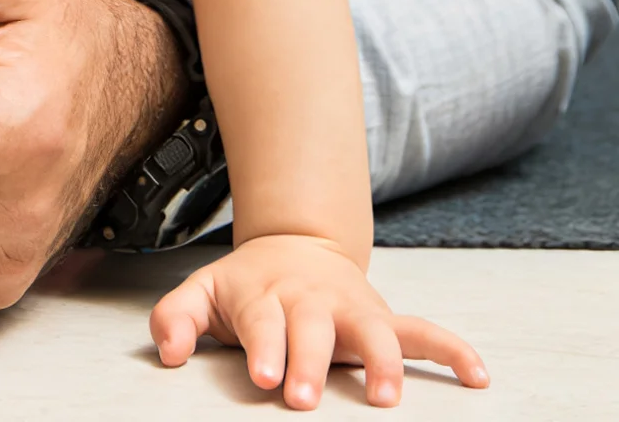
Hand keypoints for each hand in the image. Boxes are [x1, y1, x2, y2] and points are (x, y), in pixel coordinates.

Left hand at [151, 234, 489, 408]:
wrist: (292, 245)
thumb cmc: (246, 285)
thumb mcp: (203, 291)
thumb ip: (177, 317)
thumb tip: (168, 354)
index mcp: (265, 296)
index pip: (262, 321)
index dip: (264, 347)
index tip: (265, 377)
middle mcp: (311, 301)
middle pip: (313, 329)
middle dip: (310, 363)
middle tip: (303, 399)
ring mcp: (352, 309)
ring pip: (373, 331)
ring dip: (383, 362)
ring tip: (386, 398)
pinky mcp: (383, 318)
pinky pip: (424, 332)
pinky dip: (452, 350)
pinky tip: (477, 375)